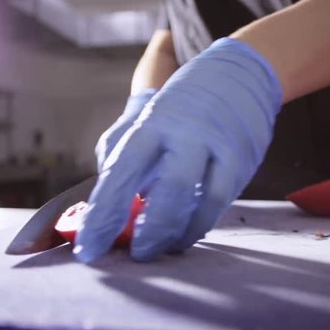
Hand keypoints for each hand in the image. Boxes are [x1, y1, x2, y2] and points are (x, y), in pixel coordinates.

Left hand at [75, 38, 281, 261]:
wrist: (237, 74)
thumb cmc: (179, 103)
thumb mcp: (142, 113)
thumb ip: (118, 145)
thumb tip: (101, 187)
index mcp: (152, 121)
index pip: (122, 172)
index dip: (104, 214)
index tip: (88, 248)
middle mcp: (186, 133)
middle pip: (167, 190)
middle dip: (148, 231)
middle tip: (135, 255)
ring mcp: (218, 146)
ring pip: (200, 200)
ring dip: (177, 233)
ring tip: (159, 248)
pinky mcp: (241, 160)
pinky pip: (221, 200)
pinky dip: (201, 224)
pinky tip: (185, 234)